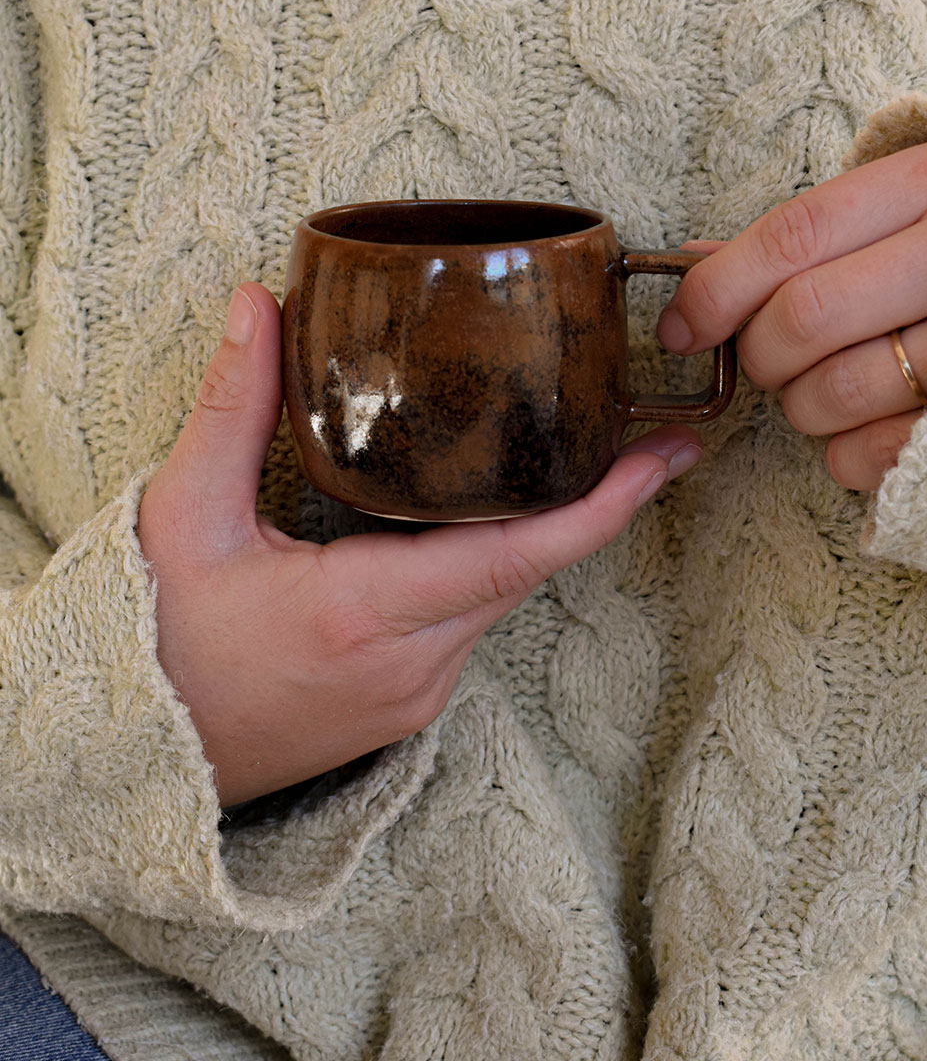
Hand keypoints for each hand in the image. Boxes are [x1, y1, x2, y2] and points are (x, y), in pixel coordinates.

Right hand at [138, 284, 703, 806]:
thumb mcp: (184, 516)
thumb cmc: (152, 638)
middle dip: (593, 507)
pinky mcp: (406, 708)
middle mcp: (411, 665)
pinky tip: (488, 519)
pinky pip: (472, 623)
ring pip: (501, 598)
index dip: (601, 508)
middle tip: (645, 437)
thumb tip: (257, 303)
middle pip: (526, 571)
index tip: (665, 459)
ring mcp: (414, 695)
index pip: (516, 557)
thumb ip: (232, 406)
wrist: (127, 757)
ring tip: (579, 461)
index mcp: (364, 614)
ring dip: (538, 534)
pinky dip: (492, 569)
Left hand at [657, 136, 926, 490]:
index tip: (679, 328)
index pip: (792, 237)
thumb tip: (692, 263)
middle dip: (758, 354)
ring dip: (799, 405)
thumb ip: (804, 235)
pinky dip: (842, 452)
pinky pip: (870, 454)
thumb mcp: (901, 205)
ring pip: (831, 393)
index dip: (717, 289)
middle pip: (801, 319)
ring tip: (824, 385)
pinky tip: (865, 421)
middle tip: (769, 356)